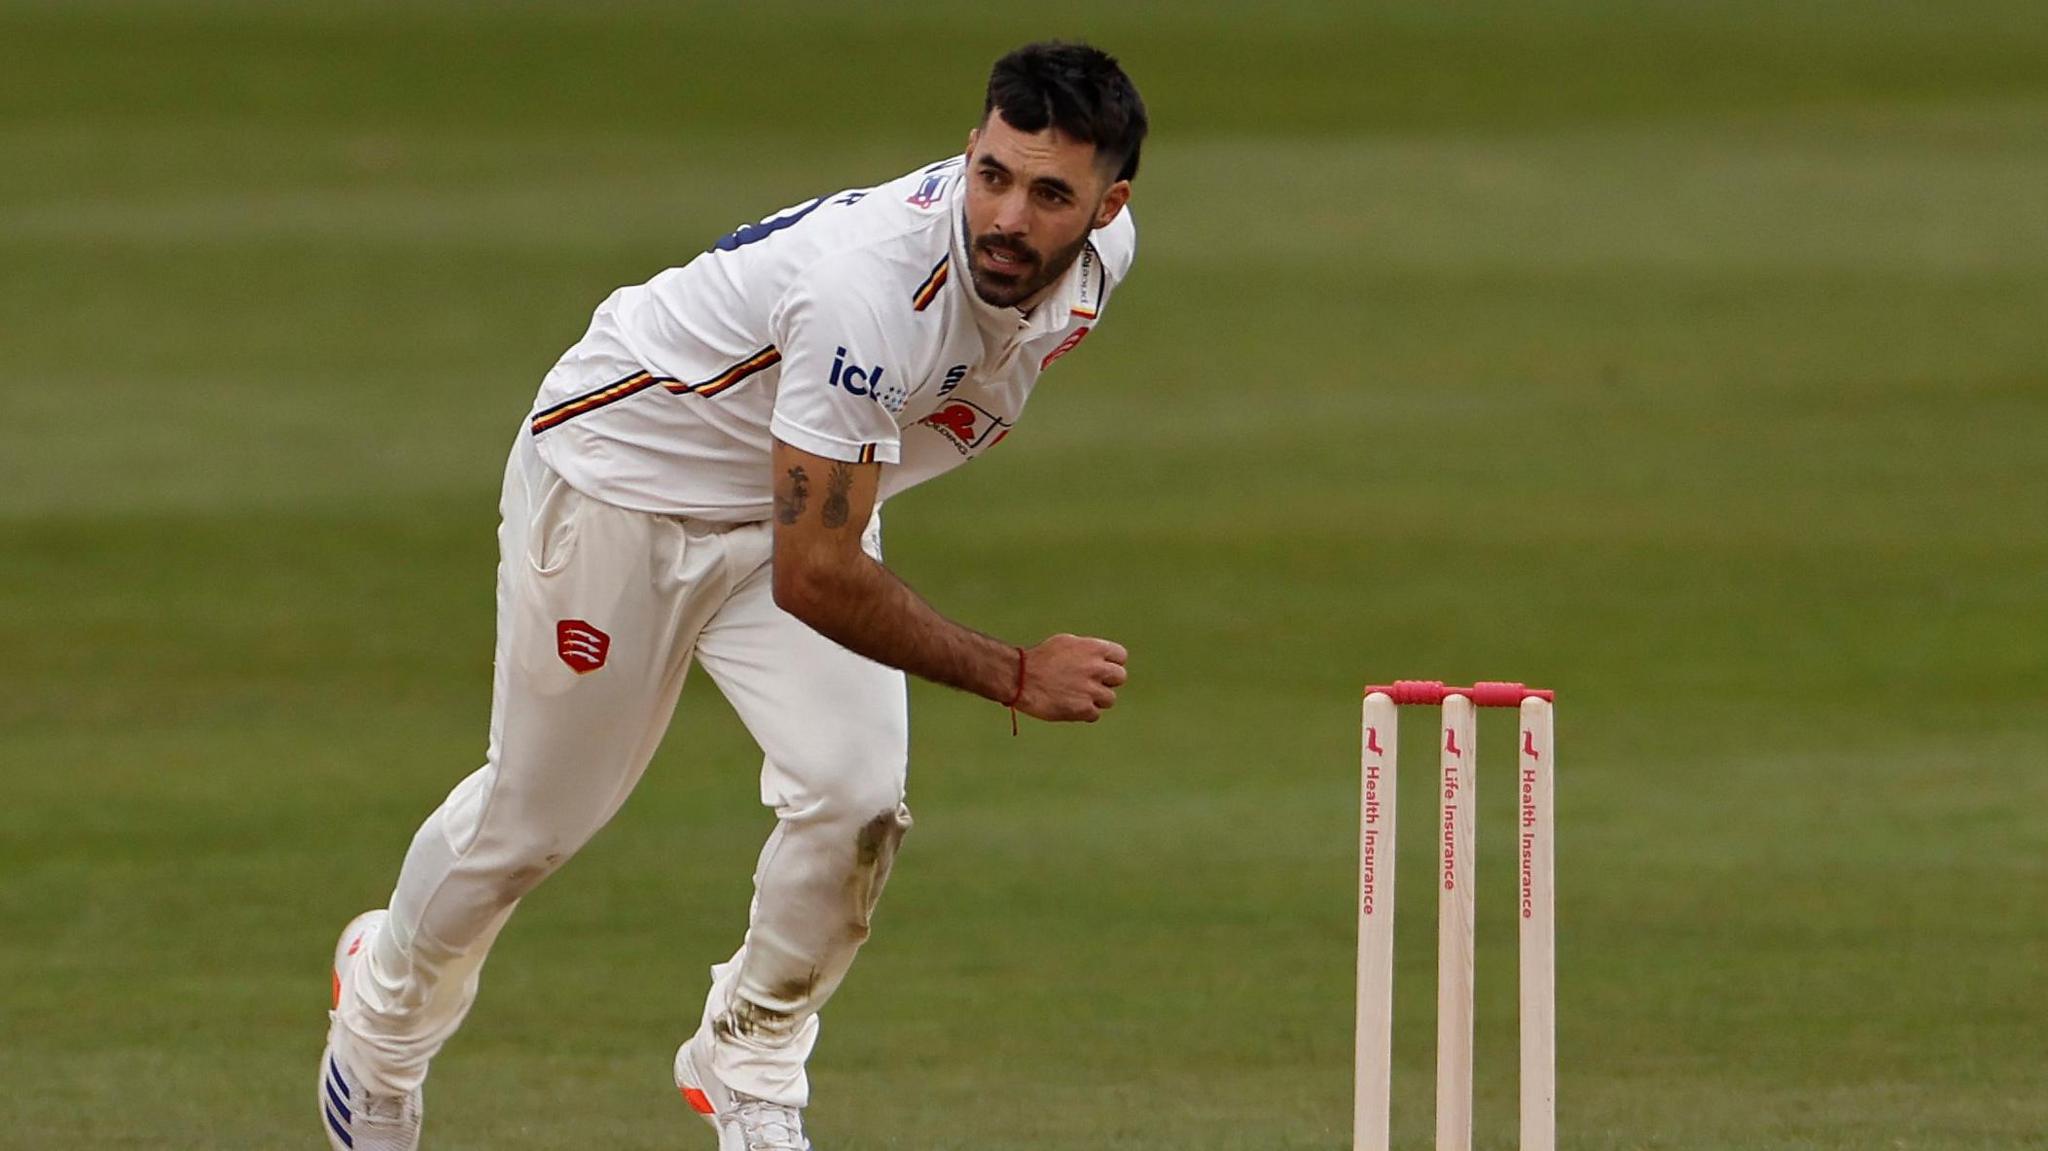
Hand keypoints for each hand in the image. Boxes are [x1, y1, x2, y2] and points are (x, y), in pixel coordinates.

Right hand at [1013, 634, 1128, 722]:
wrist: (1021, 677)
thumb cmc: (1039, 658)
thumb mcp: (1066, 643)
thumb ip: (1087, 650)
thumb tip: (1100, 658)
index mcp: (1094, 648)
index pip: (1121, 656)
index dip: (1112, 663)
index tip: (1102, 668)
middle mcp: (1096, 668)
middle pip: (1120, 677)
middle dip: (1107, 681)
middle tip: (1091, 683)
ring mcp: (1091, 689)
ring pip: (1110, 699)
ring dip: (1097, 699)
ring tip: (1078, 696)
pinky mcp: (1083, 708)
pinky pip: (1095, 715)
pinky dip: (1085, 713)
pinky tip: (1071, 706)